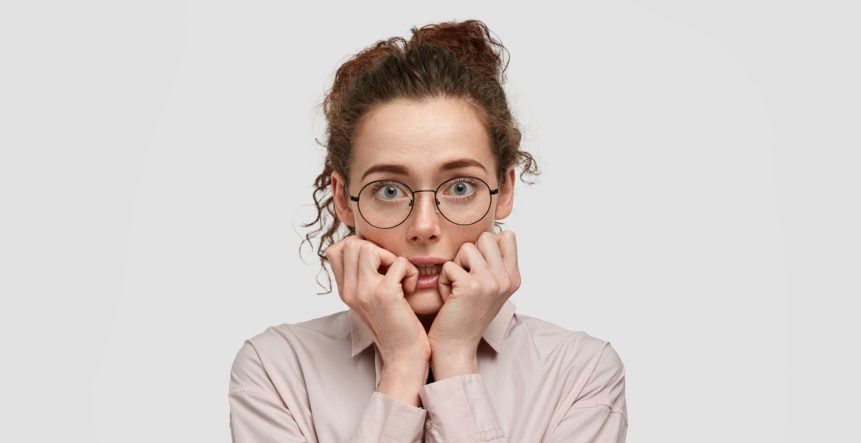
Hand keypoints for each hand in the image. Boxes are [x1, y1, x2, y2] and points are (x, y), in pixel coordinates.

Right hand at [326, 236, 429, 366]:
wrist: (404, 357)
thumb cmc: (394, 328)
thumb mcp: (370, 302)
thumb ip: (362, 280)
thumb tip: (367, 250)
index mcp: (345, 291)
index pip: (335, 250)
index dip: (358, 247)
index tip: (377, 263)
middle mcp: (350, 291)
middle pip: (351, 244)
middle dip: (376, 249)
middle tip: (390, 270)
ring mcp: (365, 292)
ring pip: (368, 248)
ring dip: (391, 257)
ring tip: (399, 277)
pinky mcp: (386, 295)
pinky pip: (399, 262)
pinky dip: (410, 271)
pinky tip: (411, 289)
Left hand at [429, 230, 520, 377]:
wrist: (456, 346)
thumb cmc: (466, 315)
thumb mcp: (490, 288)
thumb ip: (496, 263)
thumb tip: (496, 232)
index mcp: (514, 277)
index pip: (507, 236)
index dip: (485, 247)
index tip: (478, 270)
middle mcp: (507, 279)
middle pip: (485, 237)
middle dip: (468, 254)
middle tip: (465, 279)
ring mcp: (491, 282)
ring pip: (466, 248)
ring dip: (455, 266)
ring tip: (456, 288)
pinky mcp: (471, 286)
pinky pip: (449, 265)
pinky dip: (443, 281)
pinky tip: (448, 298)